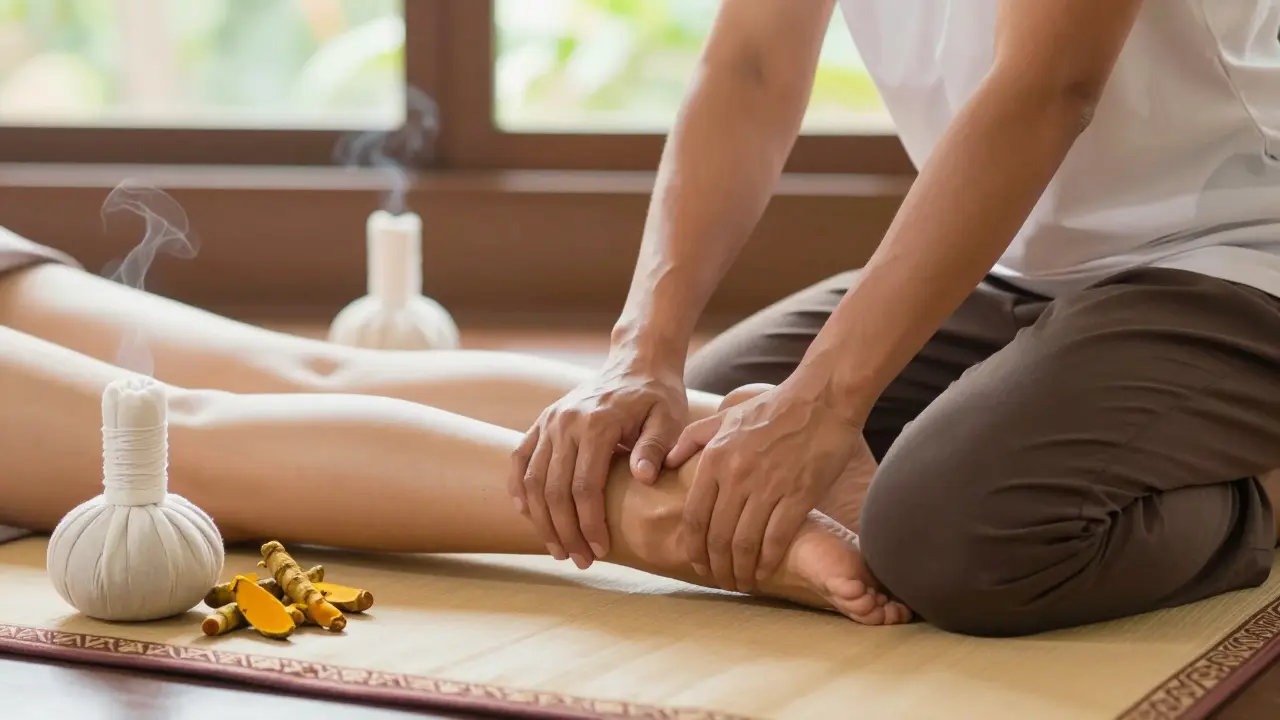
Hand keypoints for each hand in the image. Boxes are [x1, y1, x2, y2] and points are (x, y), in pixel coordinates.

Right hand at [509, 354, 687, 568]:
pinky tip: (526, 514)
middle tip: (579, 561)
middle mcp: (566, 422)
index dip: (589, 523)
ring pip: (532, 480)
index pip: (584, 486)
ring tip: (558, 549)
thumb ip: (656, 447)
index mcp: (597, 423)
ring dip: (542, 520)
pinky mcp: (543, 421)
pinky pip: (520, 457)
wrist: (637, 362)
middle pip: (554, 489)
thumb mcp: (669, 418)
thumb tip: (642, 478)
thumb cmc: (658, 396)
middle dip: (565, 531)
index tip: (600, 550)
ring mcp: (550, 421)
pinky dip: (518, 488)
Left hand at [666, 381, 863, 592]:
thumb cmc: (774, 407)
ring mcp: (767, 487)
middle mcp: (736, 476)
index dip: (693, 547)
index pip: (694, 516)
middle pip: (716, 536)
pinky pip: (777, 539)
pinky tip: (765, 571)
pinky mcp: (798, 495)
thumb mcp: (725, 417)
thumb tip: (666, 461)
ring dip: (741, 570)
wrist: (821, 398)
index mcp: (714, 459)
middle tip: (721, 580)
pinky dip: (768, 561)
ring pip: (744, 543)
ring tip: (742, 582)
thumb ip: (692, 439)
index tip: (697, 564)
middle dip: (716, 566)